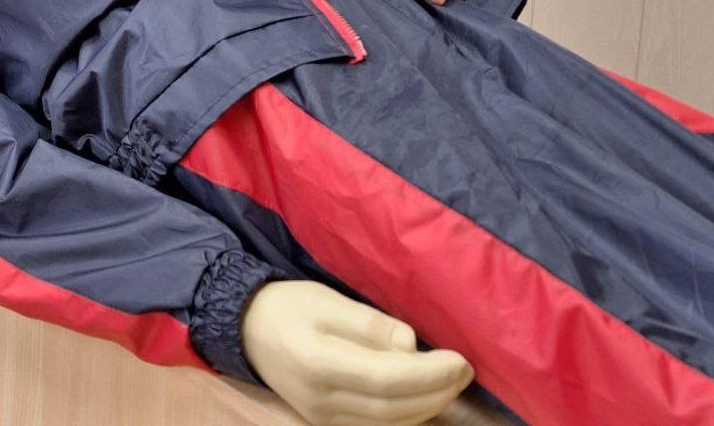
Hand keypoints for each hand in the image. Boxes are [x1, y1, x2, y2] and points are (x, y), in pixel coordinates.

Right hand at [242, 281, 472, 425]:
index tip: (460, 360)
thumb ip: (368, 324)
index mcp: (318, 364)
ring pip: (387, 425)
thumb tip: (411, 345)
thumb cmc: (290, 306)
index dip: (429, 374)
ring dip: (426, 408)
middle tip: (465, 371)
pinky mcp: (326, 424)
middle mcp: (321, 402)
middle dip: (436, 393)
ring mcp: (322, 419)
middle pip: (391, 409)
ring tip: (453, 384)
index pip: (386, 379)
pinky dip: (405, 418)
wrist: (247, 329)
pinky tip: (424, 401)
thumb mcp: (327, 300)